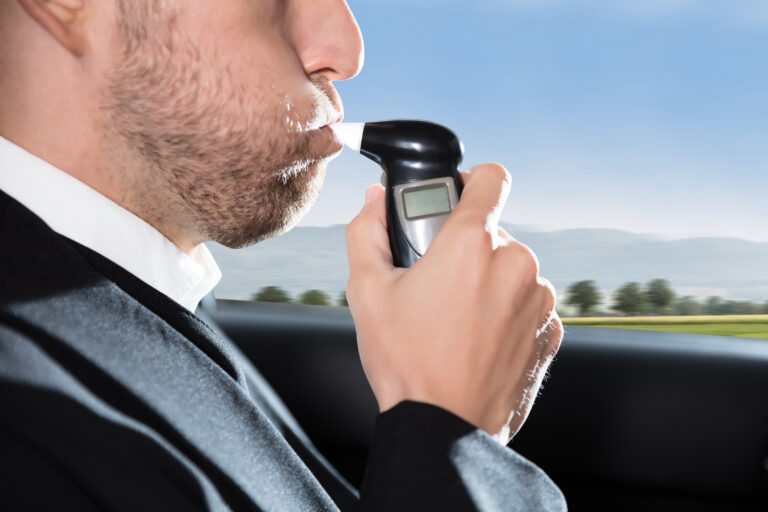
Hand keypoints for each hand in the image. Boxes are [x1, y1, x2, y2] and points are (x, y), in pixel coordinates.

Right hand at [345, 164, 562, 442]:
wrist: (445, 430)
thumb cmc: (406, 364)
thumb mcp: (367, 292)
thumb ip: (367, 232)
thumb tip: (375, 200)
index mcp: (471, 244)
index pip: (491, 177)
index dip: (470, 182)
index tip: (455, 200)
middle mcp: (516, 263)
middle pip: (493, 232)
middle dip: (466, 250)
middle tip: (436, 285)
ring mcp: (539, 299)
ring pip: (512, 269)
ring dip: (489, 282)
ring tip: (457, 319)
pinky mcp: (552, 330)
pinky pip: (529, 303)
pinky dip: (508, 312)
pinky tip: (479, 340)